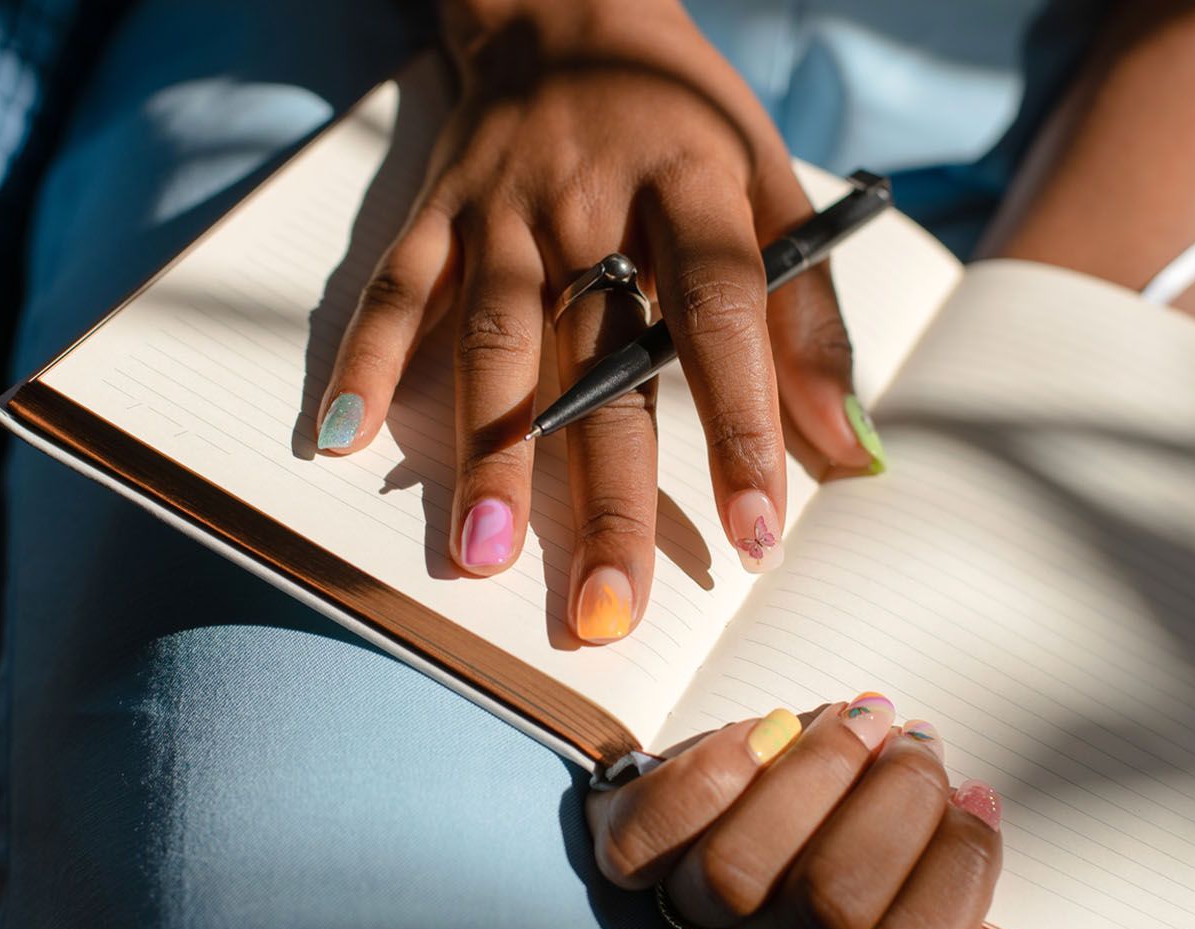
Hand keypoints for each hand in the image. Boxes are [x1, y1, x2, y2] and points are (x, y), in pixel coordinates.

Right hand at [315, 0, 879, 642]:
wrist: (570, 11)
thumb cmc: (686, 122)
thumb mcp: (774, 187)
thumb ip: (810, 321)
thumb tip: (854, 453)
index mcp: (694, 185)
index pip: (725, 315)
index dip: (743, 427)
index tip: (755, 537)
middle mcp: (594, 199)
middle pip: (603, 357)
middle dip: (606, 491)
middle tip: (608, 605)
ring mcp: (503, 204)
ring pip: (493, 336)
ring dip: (487, 448)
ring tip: (481, 555)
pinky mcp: (436, 206)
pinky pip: (396, 286)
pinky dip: (363, 357)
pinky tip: (341, 437)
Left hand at [585, 693, 1060, 928]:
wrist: (728, 778)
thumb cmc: (843, 827)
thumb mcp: (919, 883)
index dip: (951, 880)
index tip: (976, 799)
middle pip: (828, 909)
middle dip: (894, 809)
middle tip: (921, 745)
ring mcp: (681, 909)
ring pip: (738, 872)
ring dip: (814, 776)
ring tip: (863, 719)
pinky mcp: (625, 842)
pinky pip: (651, 834)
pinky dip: (713, 774)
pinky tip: (769, 728)